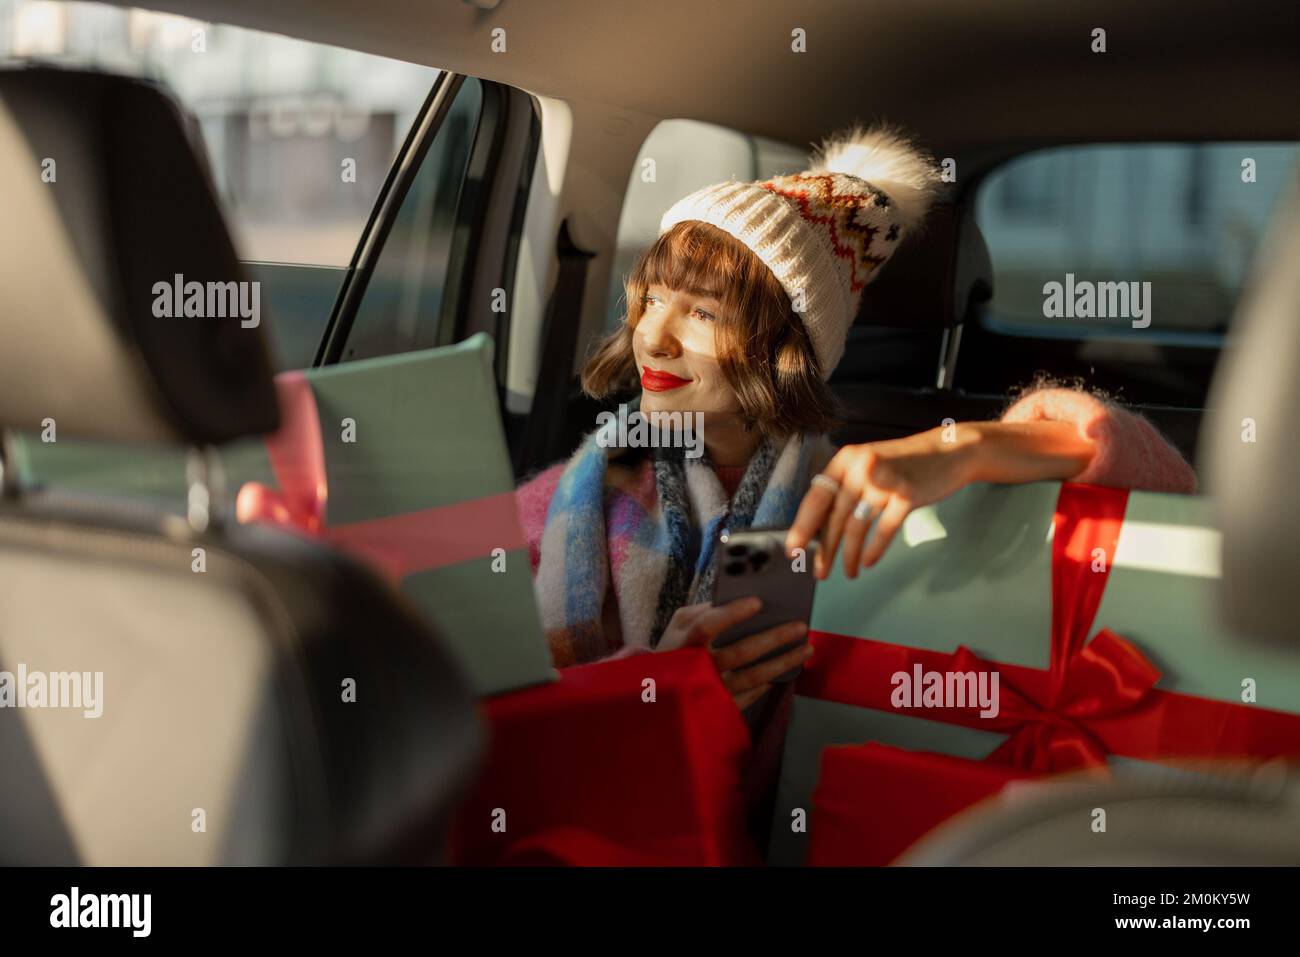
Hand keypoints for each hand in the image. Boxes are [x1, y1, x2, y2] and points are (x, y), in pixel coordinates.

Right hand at [658, 598, 811, 710]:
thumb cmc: (673, 649)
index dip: (732, 614)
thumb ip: (702, 611)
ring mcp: (711, 691)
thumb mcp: (678, 625)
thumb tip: (735, 598)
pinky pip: (750, 696)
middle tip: (800, 626)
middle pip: (740, 652)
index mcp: (685, 642)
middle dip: (774, 638)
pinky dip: (768, 683)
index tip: (758, 602)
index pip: (708, 625)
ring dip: (783, 662)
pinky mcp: (720, 708)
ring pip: (753, 677)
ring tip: (806, 648)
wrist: (654, 692)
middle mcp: (698, 668)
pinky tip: (784, 670)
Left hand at [785, 425, 980, 579]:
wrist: (950, 452)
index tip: (793, 549)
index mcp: (846, 460)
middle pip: (834, 516)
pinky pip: (884, 530)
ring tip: (849, 573)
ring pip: (856, 526)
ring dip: (849, 555)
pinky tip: (868, 563)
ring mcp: (884, 481)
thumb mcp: (869, 466)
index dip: (802, 526)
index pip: (816, 497)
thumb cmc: (905, 464)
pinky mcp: (907, 495)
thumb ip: (846, 488)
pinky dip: (875, 550)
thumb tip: (819, 527)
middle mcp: (861, 467)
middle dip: (824, 549)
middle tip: (818, 572)